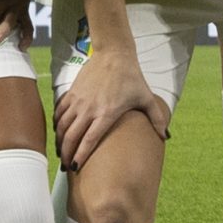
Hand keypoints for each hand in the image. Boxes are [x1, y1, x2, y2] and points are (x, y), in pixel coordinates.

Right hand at [54, 41, 166, 169]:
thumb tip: (165, 136)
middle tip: (66, 167)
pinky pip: (59, 113)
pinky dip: (56, 125)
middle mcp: (89, 109)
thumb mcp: (146, 97)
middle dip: (65, 154)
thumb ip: (157, 118)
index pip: (89, 140)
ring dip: (59, 142)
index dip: (80, 156)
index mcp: (106, 113)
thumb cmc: (131, 77)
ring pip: (61, 126)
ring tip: (60, 153)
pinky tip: (59, 133)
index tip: (75, 168)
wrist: (114, 54)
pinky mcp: (72, 93)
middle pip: (71, 137)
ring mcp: (78, 101)